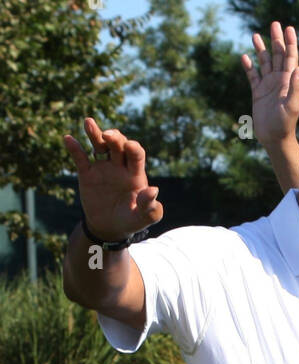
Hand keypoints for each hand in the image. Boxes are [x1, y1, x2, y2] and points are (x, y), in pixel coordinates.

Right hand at [63, 118, 162, 241]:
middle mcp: (119, 166)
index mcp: (135, 174)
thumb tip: (153, 190)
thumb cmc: (130, 221)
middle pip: (118, 144)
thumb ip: (151, 208)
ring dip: (94, 133)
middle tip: (108, 136)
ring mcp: (103, 168)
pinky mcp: (87, 174)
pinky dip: (74, 148)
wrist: (109, 228)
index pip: (136, 154)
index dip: (133, 148)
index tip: (130, 146)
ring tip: (89, 122)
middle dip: (114, 137)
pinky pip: (80, 158)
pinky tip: (68, 139)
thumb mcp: (143, 218)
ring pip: (99, 145)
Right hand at [243, 22, 298, 147]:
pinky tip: (245, 57)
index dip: (290, 43)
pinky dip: (249, 66)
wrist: (274, 139)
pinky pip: (252, 76)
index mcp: (288, 82)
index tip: (289, 28)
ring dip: (261, 49)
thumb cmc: (285, 125)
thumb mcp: (292, 106)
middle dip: (276, 40)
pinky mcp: (258, 93)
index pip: (290, 58)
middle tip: (274, 24)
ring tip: (256, 36)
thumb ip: (295, 87)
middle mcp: (279, 81)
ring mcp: (268, 86)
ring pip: (264, 63)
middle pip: (278, 55)